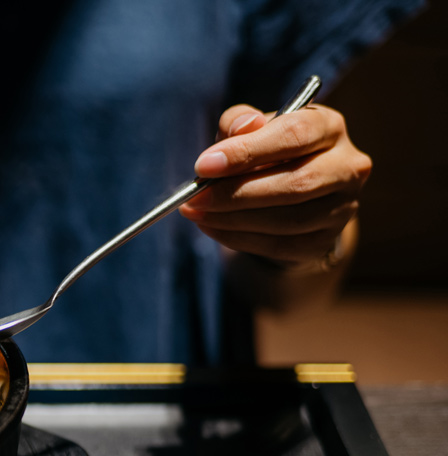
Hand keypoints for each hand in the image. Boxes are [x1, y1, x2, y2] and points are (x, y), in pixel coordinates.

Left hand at [179, 102, 370, 271]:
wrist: (287, 197)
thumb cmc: (265, 153)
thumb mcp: (249, 130)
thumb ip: (240, 122)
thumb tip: (242, 126)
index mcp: (329, 126)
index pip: (295, 134)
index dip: (247, 151)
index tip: (204, 165)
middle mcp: (347, 166)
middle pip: (297, 182)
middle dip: (237, 192)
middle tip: (195, 196)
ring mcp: (342, 208)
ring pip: (288, 219)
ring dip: (233, 218)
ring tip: (196, 211)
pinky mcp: (324, 241)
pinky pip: (278, 244)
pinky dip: (237, 237)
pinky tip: (211, 227)